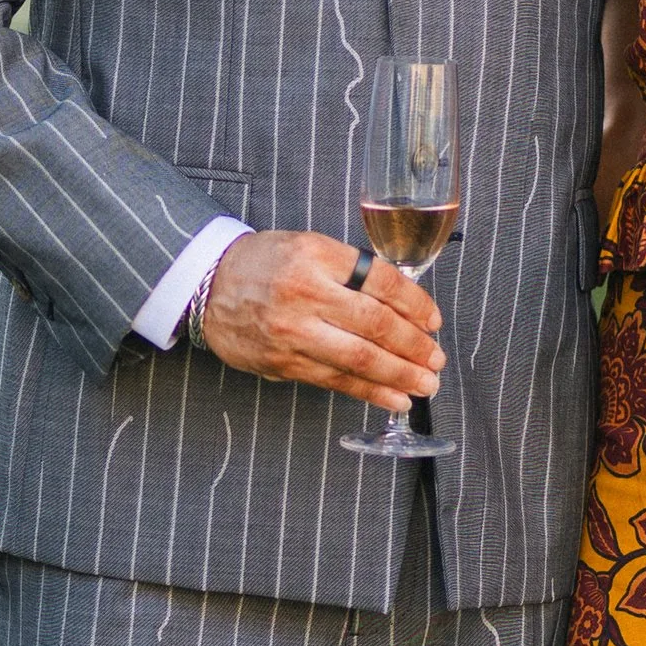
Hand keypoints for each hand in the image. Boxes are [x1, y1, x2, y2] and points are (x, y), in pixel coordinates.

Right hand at [196, 231, 443, 412]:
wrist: (208, 285)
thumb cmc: (265, 264)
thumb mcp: (308, 246)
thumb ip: (351, 271)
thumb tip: (402, 306)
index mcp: (316, 256)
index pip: (381, 281)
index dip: (415, 304)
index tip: (433, 320)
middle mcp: (305, 294)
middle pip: (375, 324)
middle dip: (414, 346)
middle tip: (437, 359)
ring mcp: (293, 332)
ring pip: (359, 358)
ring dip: (400, 375)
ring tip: (426, 385)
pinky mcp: (283, 363)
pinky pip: (335, 381)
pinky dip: (370, 392)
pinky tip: (395, 399)